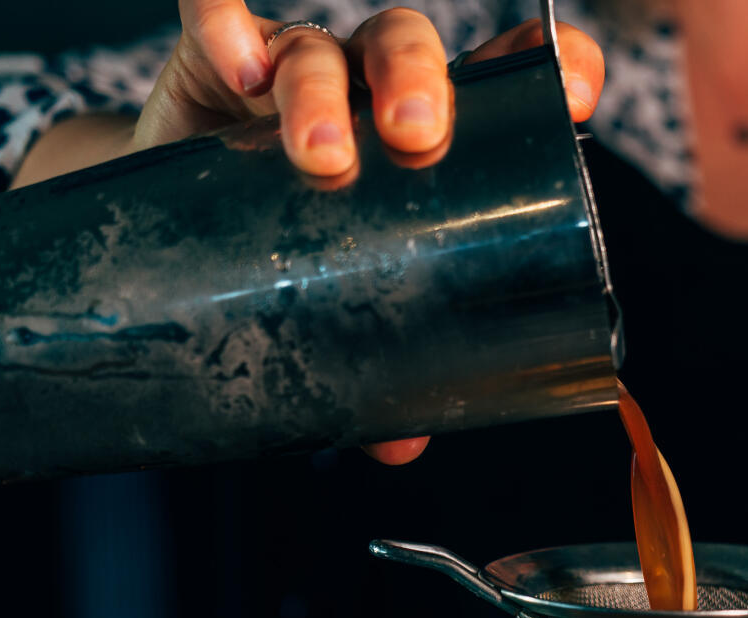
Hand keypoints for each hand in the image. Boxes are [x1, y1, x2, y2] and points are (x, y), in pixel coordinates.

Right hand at [144, 3, 608, 464]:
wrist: (179, 241)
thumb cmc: (294, 265)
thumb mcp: (348, 312)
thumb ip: (384, 374)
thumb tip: (402, 445)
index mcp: (435, 137)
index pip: (509, 74)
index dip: (550, 67)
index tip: (568, 99)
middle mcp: (371, 92)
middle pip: (410, 49)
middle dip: (420, 83)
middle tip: (418, 140)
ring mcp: (297, 74)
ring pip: (323, 47)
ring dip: (325, 92)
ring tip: (322, 156)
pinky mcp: (215, 68)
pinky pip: (214, 20)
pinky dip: (225, 30)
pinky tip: (238, 76)